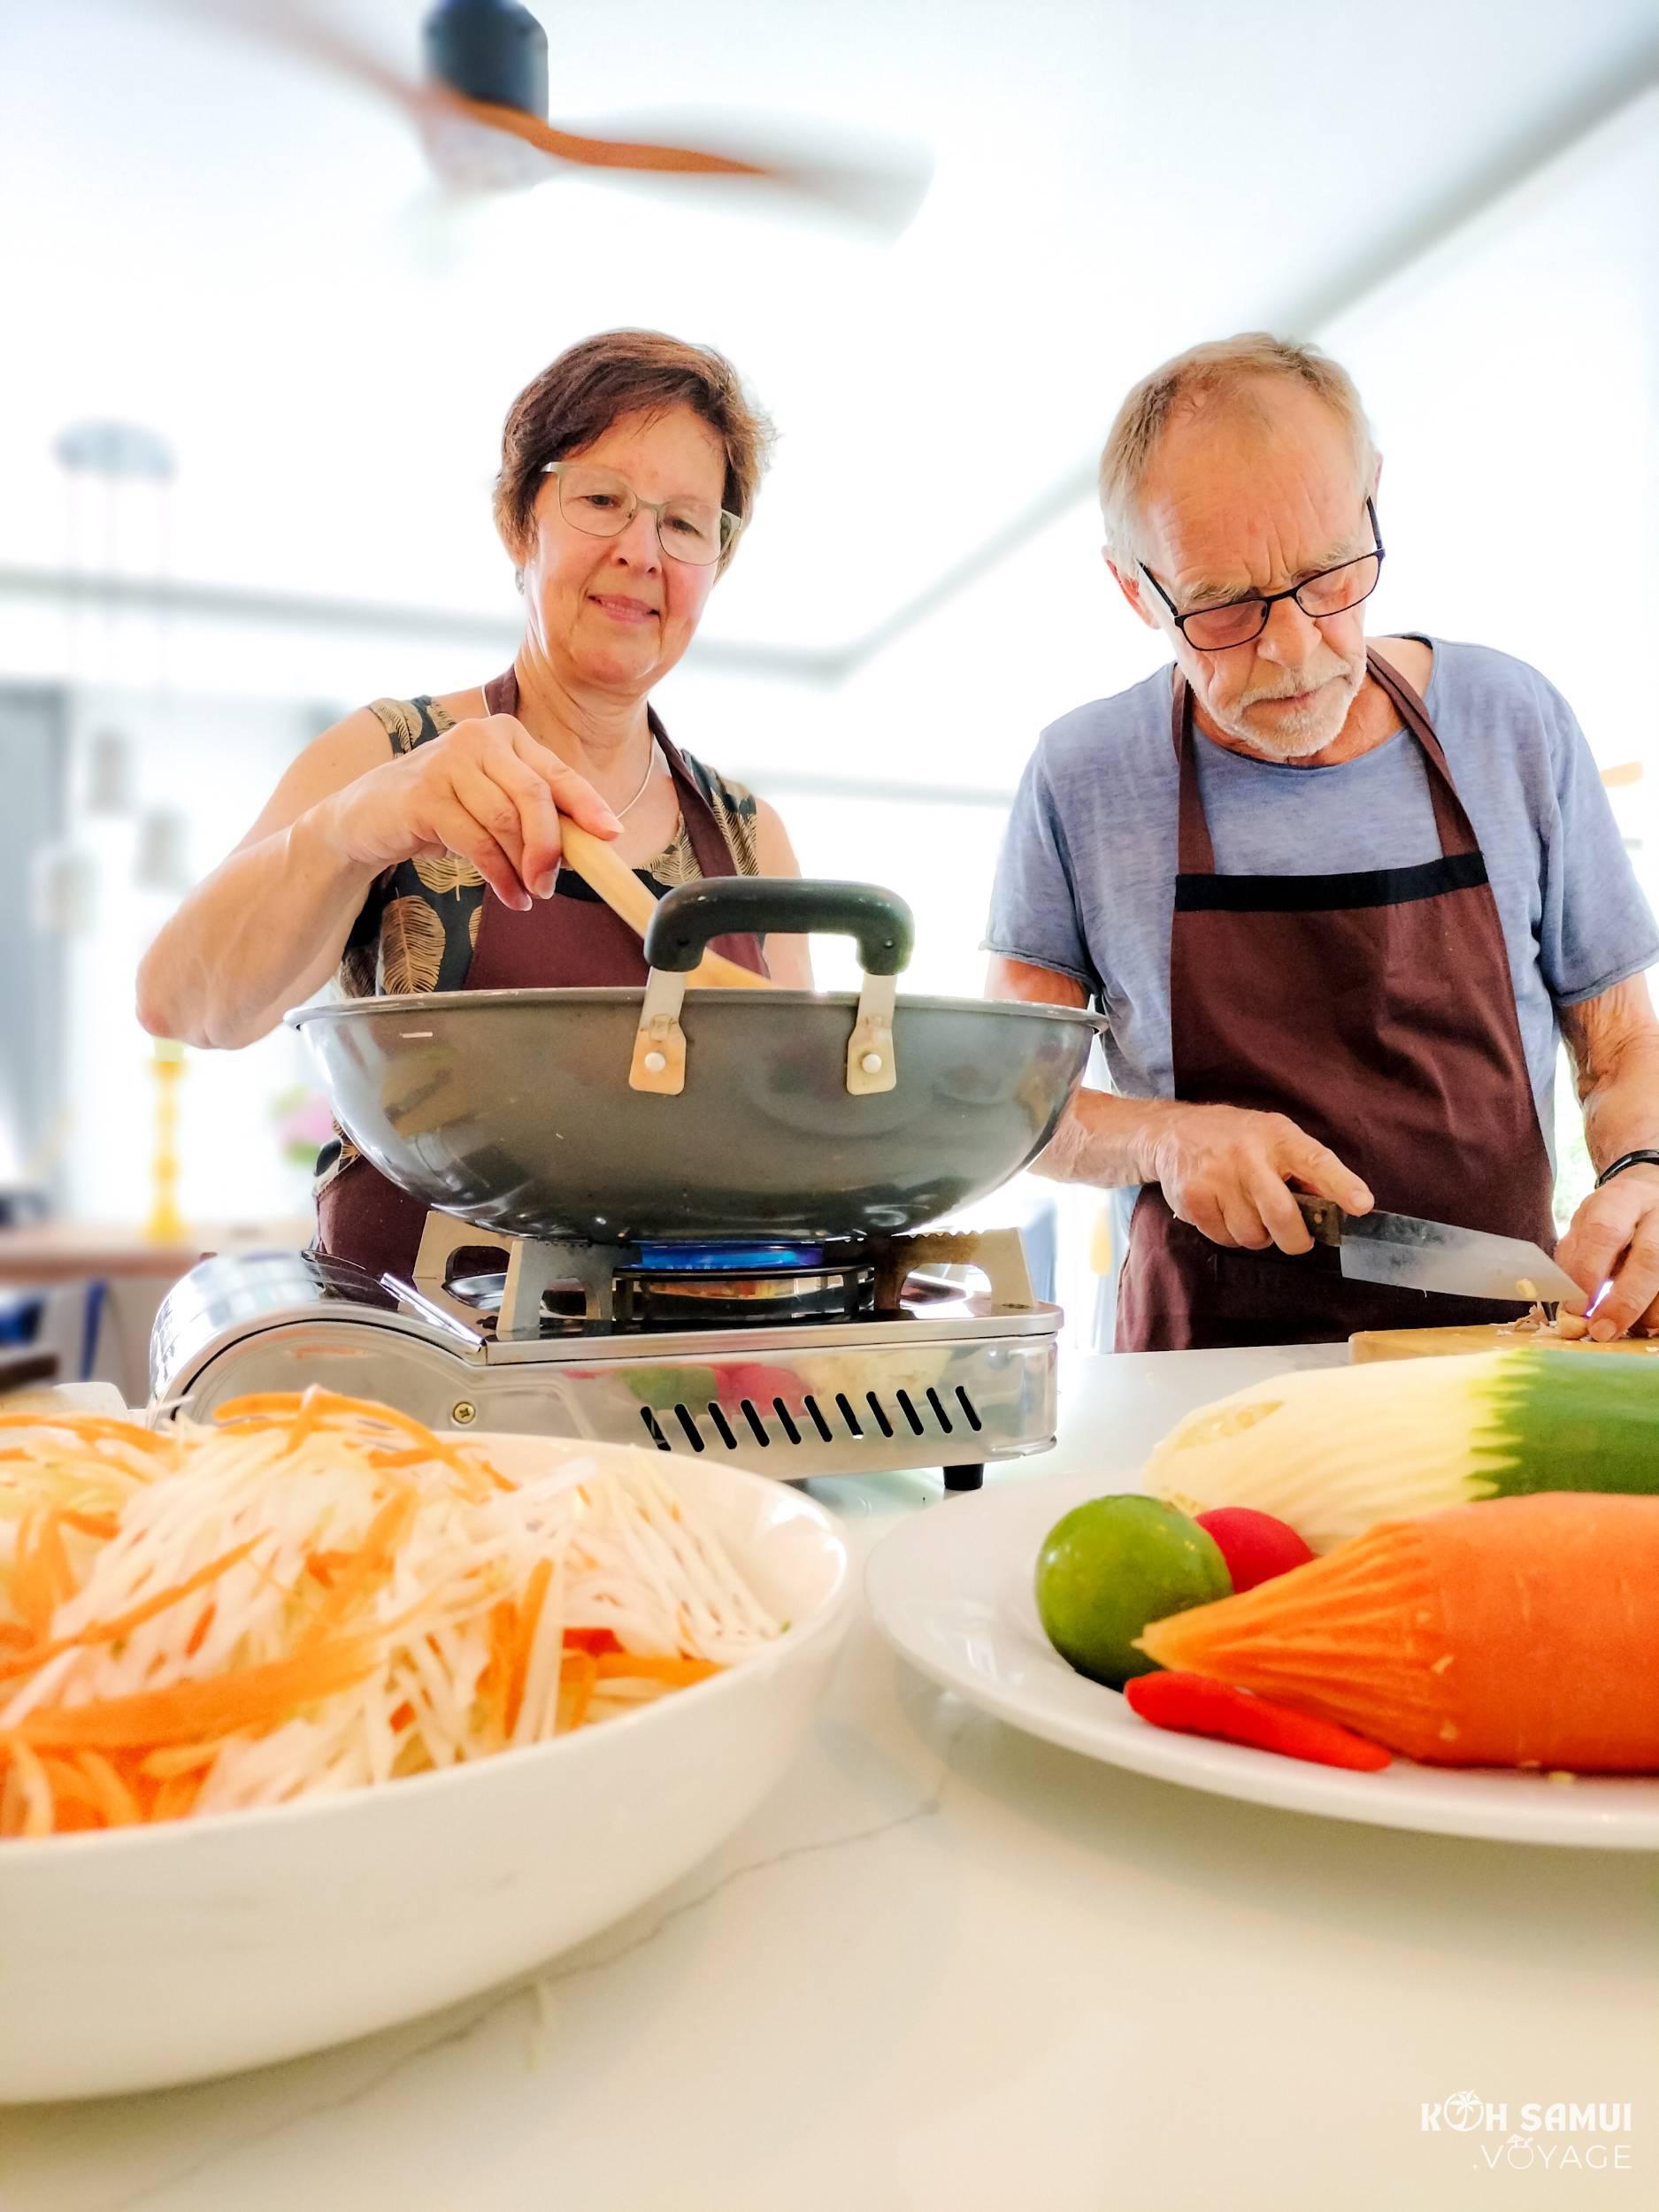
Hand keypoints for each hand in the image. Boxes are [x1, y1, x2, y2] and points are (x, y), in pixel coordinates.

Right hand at [318, 713, 620, 911]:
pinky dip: (498, 874)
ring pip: (505, 820)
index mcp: (506, 735)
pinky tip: (509, 894)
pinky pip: (475, 840)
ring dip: (523, 866)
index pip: (557, 772)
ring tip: (529, 893)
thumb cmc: (441, 811)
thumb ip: (537, 816)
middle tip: (553, 884)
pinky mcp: (422, 794)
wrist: (367, 817)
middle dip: (551, 845)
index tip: (611, 835)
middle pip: (534, 795)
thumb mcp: (494, 805)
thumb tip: (588, 847)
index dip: (588, 804)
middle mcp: (479, 738)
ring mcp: (447, 761)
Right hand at [1150, 1104, 1373, 1252]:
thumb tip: (1337, 1205)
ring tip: (1249, 1213)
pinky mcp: (1193, 1200)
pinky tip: (1224, 1211)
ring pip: (1252, 1236)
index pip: (1316, 1161)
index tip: (1362, 1205)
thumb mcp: (1273, 1136)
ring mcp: (1216, 1178)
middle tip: (1296, 1238)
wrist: (1172, 1133)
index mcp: (1278, 1137)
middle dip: (1295, 1239)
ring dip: (1258, 1235)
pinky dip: (1230, 1235)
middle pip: (1282, 1216)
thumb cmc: (1236, 1138)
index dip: (1341, 1185)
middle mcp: (1247, 1156)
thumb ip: (1304, 1168)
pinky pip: (1224, 1239)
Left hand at [1555, 1166, 1658, 1337]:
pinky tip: (1646, 1318)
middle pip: (1651, 1259)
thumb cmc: (1616, 1214)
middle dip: (1624, 1302)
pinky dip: (1658, 1315)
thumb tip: (1571, 1307)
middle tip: (1602, 1332)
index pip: (1604, 1232)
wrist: (1657, 1193)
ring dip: (1647, 1314)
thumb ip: (1575, 1257)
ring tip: (1628, 1325)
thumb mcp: (1588, 1222)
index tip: (1577, 1307)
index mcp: (1624, 1198)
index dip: (1588, 1272)